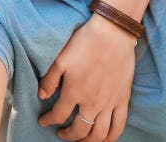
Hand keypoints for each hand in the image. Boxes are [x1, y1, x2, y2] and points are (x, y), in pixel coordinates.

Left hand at [38, 14, 136, 140]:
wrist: (112, 34)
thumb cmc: (84, 43)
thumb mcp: (60, 59)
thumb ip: (49, 79)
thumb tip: (42, 96)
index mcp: (73, 92)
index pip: (58, 115)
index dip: (48, 120)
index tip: (43, 121)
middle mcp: (91, 102)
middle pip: (79, 130)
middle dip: (68, 135)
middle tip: (61, 133)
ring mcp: (109, 103)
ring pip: (98, 134)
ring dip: (88, 141)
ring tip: (80, 139)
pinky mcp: (122, 100)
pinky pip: (118, 126)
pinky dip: (111, 137)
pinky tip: (104, 140)